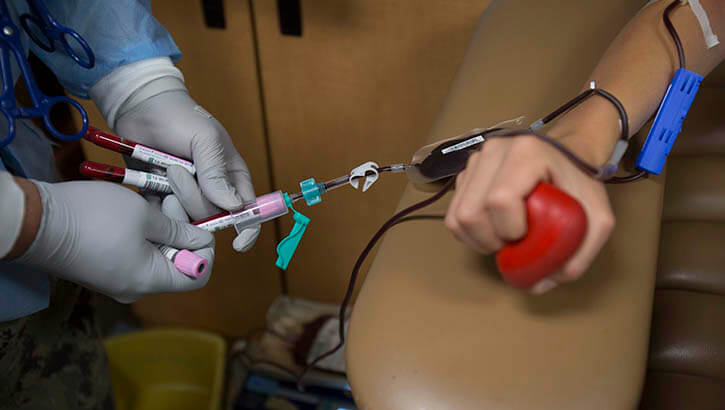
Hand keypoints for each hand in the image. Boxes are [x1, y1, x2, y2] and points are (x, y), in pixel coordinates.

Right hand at [16, 180, 213, 302]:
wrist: (35, 221)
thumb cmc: (94, 217)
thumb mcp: (145, 216)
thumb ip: (180, 230)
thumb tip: (205, 240)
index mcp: (150, 281)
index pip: (198, 275)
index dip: (205, 248)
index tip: (197, 220)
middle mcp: (136, 288)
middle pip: (178, 263)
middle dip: (182, 229)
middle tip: (172, 198)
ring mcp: (118, 279)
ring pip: (157, 253)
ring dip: (163, 225)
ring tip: (156, 195)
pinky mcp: (104, 267)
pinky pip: (136, 252)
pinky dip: (144, 230)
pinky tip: (140, 204)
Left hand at [115, 88, 259, 251]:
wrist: (139, 108)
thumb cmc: (179, 117)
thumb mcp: (205, 139)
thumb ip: (217, 173)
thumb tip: (234, 206)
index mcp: (232, 176)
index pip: (249, 210)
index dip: (248, 228)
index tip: (238, 242)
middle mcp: (213, 190)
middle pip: (213, 216)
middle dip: (194, 199)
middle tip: (176, 169)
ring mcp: (187, 196)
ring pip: (187, 218)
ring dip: (174, 198)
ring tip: (164, 170)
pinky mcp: (163, 198)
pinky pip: (164, 217)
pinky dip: (157, 206)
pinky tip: (153, 182)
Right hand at [444, 135, 614, 293]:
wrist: (569, 154)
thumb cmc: (580, 182)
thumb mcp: (598, 217)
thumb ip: (580, 254)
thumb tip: (541, 283)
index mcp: (526, 153)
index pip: (500, 200)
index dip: (510, 230)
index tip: (527, 236)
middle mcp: (495, 150)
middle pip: (471, 212)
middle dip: (490, 241)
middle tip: (513, 245)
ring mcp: (477, 160)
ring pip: (457, 215)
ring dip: (476, 239)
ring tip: (502, 239)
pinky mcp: (467, 172)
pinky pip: (453, 212)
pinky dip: (468, 232)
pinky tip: (490, 231)